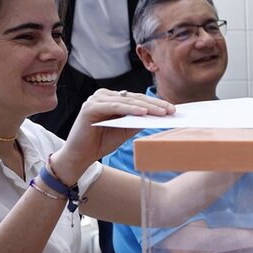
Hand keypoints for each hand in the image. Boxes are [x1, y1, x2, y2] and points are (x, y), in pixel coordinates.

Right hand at [53, 89, 174, 183]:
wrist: (80, 157)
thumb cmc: (101, 143)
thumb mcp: (125, 130)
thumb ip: (138, 121)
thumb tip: (159, 115)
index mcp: (112, 98)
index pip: (137, 99)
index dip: (156, 103)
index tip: (173, 109)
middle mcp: (103, 95)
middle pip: (134, 98)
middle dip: (155, 104)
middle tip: (171, 109)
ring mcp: (96, 99)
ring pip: (127, 101)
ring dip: (146, 106)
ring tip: (162, 111)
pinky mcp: (90, 107)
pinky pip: (115, 107)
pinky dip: (130, 109)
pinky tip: (143, 113)